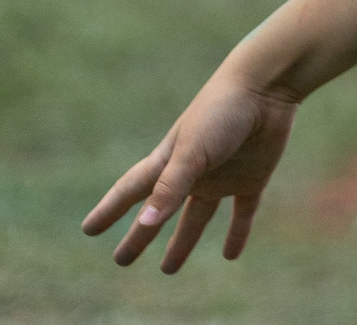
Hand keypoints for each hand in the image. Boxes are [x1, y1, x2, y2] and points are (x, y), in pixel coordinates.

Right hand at [82, 68, 299, 272]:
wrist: (267, 86)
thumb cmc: (222, 112)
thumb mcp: (192, 151)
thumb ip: (170, 187)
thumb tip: (145, 223)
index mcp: (169, 160)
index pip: (132, 191)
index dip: (110, 211)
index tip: (88, 229)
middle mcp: (192, 172)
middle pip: (161, 211)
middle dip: (141, 235)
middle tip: (122, 260)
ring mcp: (222, 176)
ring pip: (197, 218)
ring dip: (182, 242)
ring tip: (168, 269)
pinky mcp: (252, 178)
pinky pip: (242, 213)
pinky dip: (236, 234)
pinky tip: (231, 256)